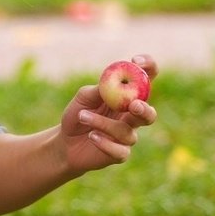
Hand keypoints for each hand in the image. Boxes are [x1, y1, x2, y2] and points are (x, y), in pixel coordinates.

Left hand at [59, 53, 158, 172]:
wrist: (65, 143)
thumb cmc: (78, 115)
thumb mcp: (83, 98)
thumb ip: (99, 90)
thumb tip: (111, 82)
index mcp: (127, 97)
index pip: (146, 79)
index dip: (148, 67)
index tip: (137, 62)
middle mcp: (132, 117)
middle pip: (149, 114)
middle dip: (144, 109)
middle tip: (134, 105)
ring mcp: (128, 136)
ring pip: (127, 132)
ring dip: (103, 123)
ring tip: (83, 116)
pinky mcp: (120, 154)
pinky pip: (120, 150)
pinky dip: (104, 142)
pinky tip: (92, 136)